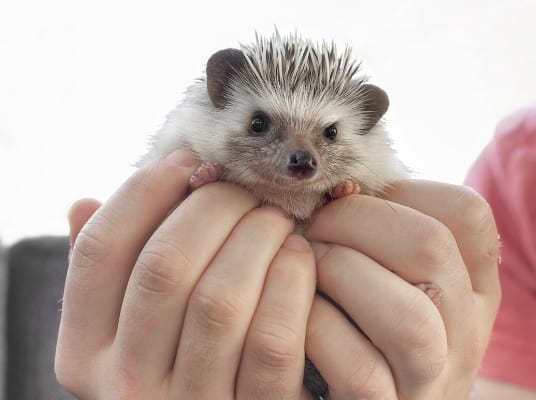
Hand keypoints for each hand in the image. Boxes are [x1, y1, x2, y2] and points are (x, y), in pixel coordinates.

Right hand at [56, 149, 316, 398]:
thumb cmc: (181, 357)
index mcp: (84, 353)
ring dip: (256, 236)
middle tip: (244, 189)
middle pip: (164, 266)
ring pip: (219, 298)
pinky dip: (290, 282)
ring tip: (275, 216)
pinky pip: (272, 340)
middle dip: (213, 207)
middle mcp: (125, 385)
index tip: (187, 160)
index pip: (99, 250)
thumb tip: (82, 205)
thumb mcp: (128, 327)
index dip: (145, 191)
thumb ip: (108, 276)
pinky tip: (299, 255)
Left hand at [303, 180, 500, 398]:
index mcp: (474, 284)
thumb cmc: (368, 319)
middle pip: (431, 248)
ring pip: (407, 318)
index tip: (353, 198)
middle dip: (354, 221)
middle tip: (314, 229)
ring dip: (339, 273)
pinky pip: (360, 371)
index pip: (466, 212)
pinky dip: (318, 329)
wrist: (359, 397)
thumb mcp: (395, 270)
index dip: (403, 190)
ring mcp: (433, 378)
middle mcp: (467, 331)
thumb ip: (379, 230)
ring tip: (309, 268)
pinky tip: (300, 316)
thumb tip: (340, 188)